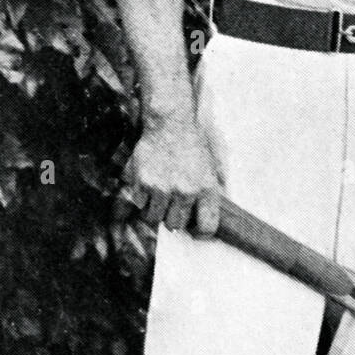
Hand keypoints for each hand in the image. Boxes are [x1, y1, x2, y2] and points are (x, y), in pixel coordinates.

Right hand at [125, 114, 222, 234]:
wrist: (171, 122)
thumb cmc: (192, 144)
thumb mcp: (212, 166)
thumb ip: (214, 192)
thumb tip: (211, 218)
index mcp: (206, 189)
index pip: (207, 227)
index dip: (200, 232)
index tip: (194, 229)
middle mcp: (185, 192)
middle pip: (175, 225)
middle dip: (173, 217)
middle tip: (172, 203)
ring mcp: (162, 188)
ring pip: (154, 217)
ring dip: (155, 209)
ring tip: (160, 191)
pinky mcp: (142, 182)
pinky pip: (139, 203)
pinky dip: (142, 197)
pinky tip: (149, 181)